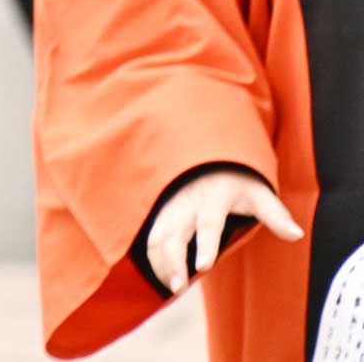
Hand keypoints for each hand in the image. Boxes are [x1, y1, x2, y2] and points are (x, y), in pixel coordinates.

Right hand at [145, 169, 301, 293]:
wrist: (206, 159)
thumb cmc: (237, 180)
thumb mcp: (259, 192)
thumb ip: (275, 214)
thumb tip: (297, 235)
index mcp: (212, 198)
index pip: (208, 224)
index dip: (205, 245)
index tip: (203, 267)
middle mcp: (187, 203)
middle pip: (175, 234)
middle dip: (173, 261)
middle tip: (179, 289)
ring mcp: (171, 209)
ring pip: (158, 237)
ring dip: (160, 263)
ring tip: (172, 289)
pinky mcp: (160, 214)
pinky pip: (151, 237)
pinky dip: (153, 258)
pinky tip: (164, 277)